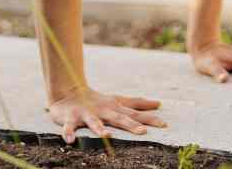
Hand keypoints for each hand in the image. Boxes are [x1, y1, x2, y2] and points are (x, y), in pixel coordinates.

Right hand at [46, 88, 167, 143]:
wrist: (67, 91)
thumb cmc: (97, 100)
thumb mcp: (118, 101)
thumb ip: (137, 104)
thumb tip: (159, 104)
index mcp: (114, 107)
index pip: (135, 114)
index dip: (149, 119)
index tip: (164, 125)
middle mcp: (102, 110)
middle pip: (118, 118)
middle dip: (130, 125)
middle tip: (143, 132)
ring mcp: (86, 114)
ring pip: (93, 122)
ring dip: (99, 128)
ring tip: (107, 136)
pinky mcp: (69, 118)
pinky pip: (68, 127)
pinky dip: (68, 133)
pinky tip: (70, 141)